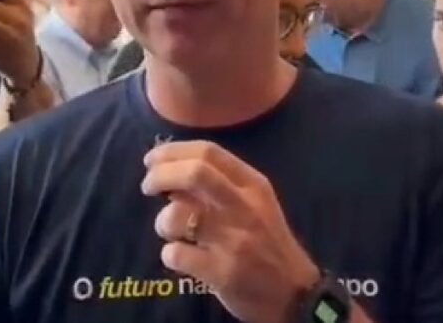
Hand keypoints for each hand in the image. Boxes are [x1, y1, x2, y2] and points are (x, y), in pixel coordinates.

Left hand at [142, 141, 318, 322]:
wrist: (295, 292)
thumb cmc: (267, 241)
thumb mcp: (256, 203)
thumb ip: (221, 184)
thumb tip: (171, 168)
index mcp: (253, 185)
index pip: (208, 152)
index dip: (172, 151)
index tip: (152, 160)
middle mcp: (244, 207)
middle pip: (194, 173)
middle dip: (160, 174)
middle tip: (148, 186)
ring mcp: (234, 240)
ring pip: (177, 215)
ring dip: (163, 221)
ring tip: (170, 230)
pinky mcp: (222, 272)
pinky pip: (175, 254)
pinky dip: (170, 253)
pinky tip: (182, 257)